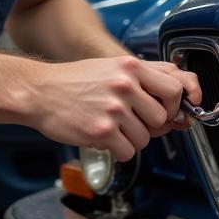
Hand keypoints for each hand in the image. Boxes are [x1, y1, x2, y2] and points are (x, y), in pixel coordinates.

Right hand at [24, 56, 201, 160]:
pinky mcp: (102, 131)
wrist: (40, 92)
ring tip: (112, 128)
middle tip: (132, 122)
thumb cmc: (76, 81)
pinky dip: (119, 151)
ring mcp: (114, 108)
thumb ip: (145, 76)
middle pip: (162, 118)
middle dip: (150, 126)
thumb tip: (179, 93)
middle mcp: (125, 85)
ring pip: (145, 138)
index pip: (175, 88)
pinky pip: (128, 152)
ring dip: (131, 139)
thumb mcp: (113, 67)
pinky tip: (105, 138)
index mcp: (131, 67)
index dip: (176, 105)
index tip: (171, 113)